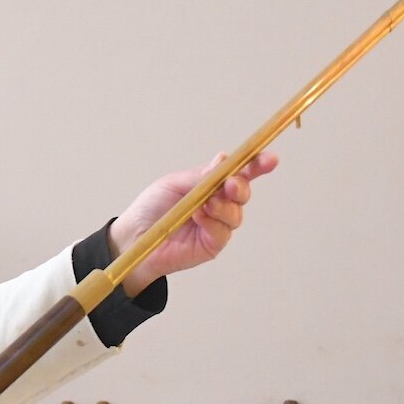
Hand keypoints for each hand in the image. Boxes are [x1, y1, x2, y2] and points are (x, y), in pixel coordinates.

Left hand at [107, 150, 278, 296]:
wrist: (134, 237)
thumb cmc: (152, 208)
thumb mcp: (174, 183)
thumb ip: (200, 176)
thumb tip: (224, 160)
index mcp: (210, 184)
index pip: (239, 172)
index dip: (256, 165)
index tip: (269, 159)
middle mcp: (218, 203)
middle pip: (243, 192)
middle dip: (241, 185)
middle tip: (231, 184)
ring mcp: (217, 224)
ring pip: (236, 213)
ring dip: (223, 206)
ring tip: (205, 204)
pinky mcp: (212, 244)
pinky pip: (223, 231)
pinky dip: (213, 221)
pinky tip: (199, 217)